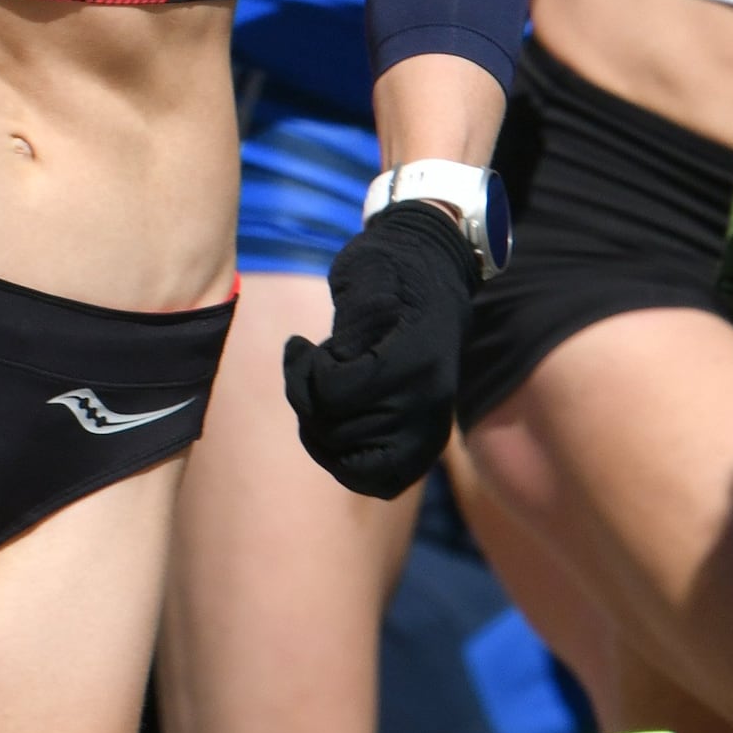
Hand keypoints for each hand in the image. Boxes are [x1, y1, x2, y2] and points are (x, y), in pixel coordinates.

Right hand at [281, 202, 481, 497]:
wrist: (419, 253)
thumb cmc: (393, 324)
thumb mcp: (396, 387)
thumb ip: (372, 423)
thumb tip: (330, 447)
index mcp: (429, 429)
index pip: (376, 480)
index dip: (336, 460)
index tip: (321, 421)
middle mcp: (427, 412)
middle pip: (341, 448)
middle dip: (310, 418)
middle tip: (308, 382)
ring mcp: (415, 383)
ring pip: (331, 417)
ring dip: (304, 388)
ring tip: (307, 359)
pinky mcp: (395, 350)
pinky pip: (332, 382)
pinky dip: (305, 365)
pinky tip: (304, 344)